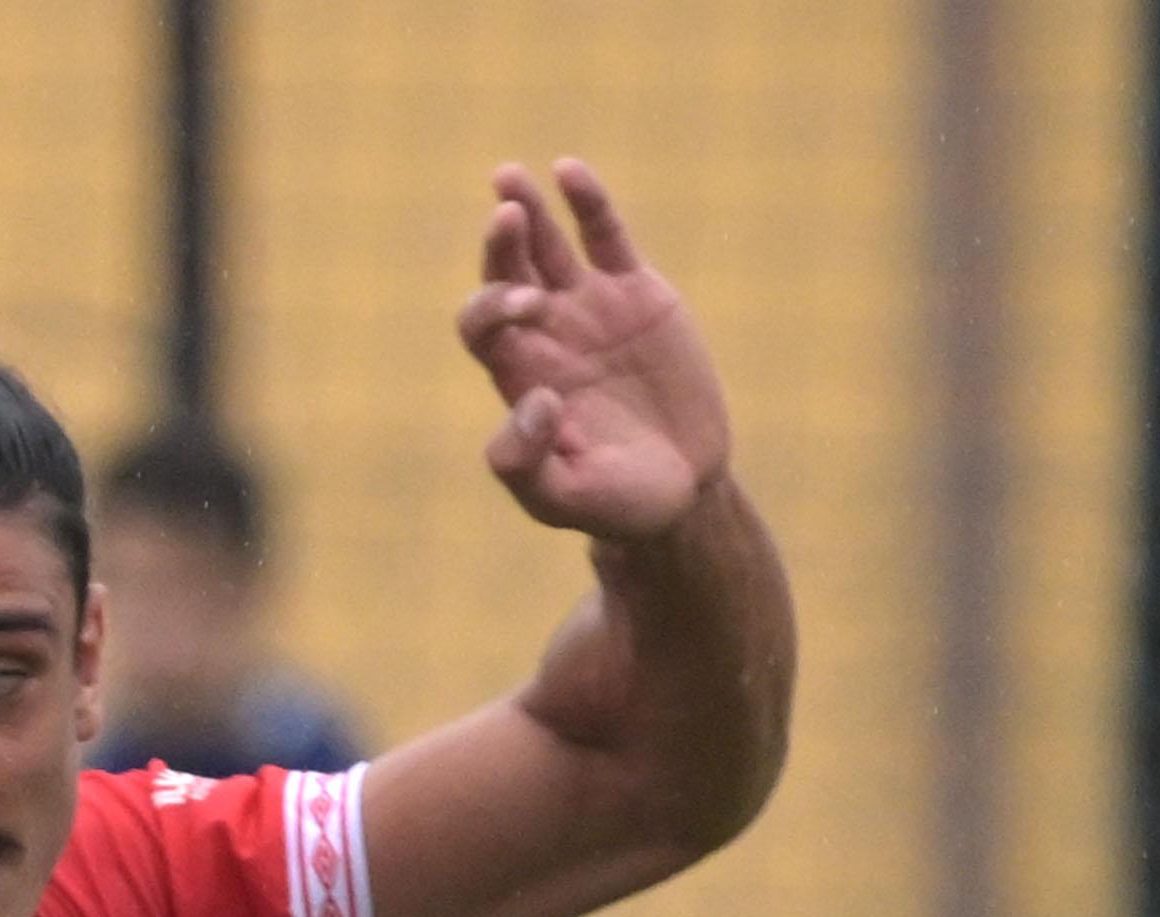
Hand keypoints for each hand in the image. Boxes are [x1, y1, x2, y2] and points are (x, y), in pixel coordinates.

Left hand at [462, 160, 733, 543]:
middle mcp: (545, 336)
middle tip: (507, 219)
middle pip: (504, 276)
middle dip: (500, 248)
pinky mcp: (638, 294)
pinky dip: (588, 204)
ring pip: (547, 249)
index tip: (528, 310)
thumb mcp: (560, 498)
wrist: (677, 491)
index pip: (482, 326)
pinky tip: (568, 171)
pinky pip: (607, 238)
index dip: (492, 307)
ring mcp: (590, 309)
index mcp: (518, 376)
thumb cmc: (611, 503)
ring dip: (526, 212)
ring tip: (505, 178)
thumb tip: (536, 399)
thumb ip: (525, 462)